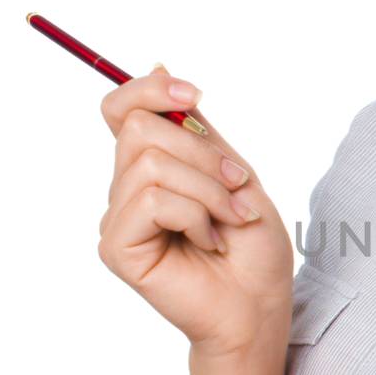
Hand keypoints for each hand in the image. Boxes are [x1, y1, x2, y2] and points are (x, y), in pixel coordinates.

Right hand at [97, 65, 293, 357]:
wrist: (258, 308)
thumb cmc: (252, 250)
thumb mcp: (232, 173)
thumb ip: (195, 128)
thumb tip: (157, 66)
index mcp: (152, 168)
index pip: (122, 108)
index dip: (149, 89)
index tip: (193, 95)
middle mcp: (126, 190)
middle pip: (140, 128)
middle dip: (202, 153)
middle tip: (236, 189)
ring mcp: (117, 218)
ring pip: (152, 164)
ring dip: (208, 191)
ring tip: (228, 222)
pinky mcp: (116, 247)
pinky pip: (152, 201)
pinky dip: (195, 216)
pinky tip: (207, 244)